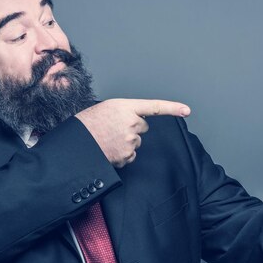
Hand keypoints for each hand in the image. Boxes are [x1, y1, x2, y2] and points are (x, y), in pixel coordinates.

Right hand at [75, 99, 190, 167]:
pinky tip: (109, 150)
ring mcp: (130, 140)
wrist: (76, 144)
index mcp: (125, 107)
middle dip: (132, 128)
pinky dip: (122, 154)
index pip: (155, 107)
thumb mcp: (105, 109)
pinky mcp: (128, 155)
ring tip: (108, 140)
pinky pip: (131, 155)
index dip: (173, 108)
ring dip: (125, 142)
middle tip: (113, 129)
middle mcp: (131, 122)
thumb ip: (123, 111)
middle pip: (142, 126)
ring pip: (136, 142)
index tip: (187, 110)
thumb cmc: (87, 125)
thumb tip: (132, 118)